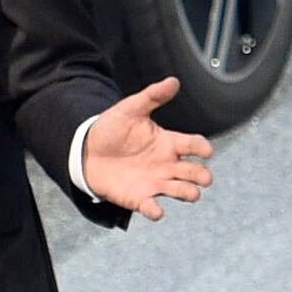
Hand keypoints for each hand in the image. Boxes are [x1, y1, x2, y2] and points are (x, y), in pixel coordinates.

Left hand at [80, 76, 213, 215]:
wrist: (85, 150)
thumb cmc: (112, 129)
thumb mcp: (130, 109)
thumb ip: (152, 97)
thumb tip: (174, 80)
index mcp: (168, 142)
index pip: (194, 144)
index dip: (203, 148)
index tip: (206, 151)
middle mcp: (167, 164)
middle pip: (194, 172)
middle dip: (202, 176)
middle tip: (204, 177)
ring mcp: (155, 182)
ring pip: (181, 191)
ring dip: (188, 193)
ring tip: (190, 193)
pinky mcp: (139, 198)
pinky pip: (152, 207)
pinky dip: (156, 211)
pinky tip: (156, 210)